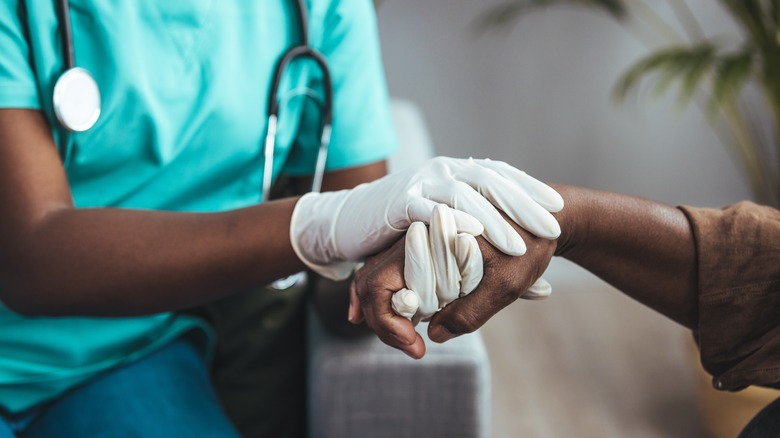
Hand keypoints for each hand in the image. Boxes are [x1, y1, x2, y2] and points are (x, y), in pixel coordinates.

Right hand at [290, 157, 562, 279]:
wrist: (350, 219)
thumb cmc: (406, 228)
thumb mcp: (447, 228)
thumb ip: (481, 244)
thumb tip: (530, 269)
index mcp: (456, 172)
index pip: (499, 176)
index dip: (528, 190)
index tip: (556, 208)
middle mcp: (442, 171)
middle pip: (489, 181)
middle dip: (521, 203)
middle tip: (550, 225)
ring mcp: (420, 183)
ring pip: (462, 196)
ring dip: (491, 219)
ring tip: (517, 243)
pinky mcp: (398, 203)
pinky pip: (427, 209)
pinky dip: (449, 222)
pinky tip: (470, 237)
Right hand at [351, 216, 556, 357]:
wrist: (547, 218)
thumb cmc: (530, 248)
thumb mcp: (506, 285)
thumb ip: (469, 312)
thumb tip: (433, 334)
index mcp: (430, 236)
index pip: (380, 283)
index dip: (388, 322)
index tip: (416, 346)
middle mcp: (416, 234)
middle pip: (370, 280)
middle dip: (381, 319)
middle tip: (410, 346)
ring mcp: (417, 239)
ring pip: (376, 276)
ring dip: (382, 310)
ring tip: (403, 337)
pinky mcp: (424, 246)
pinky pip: (391, 273)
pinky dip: (388, 298)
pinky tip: (398, 319)